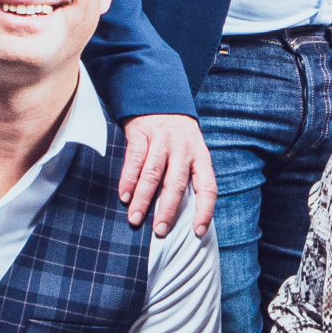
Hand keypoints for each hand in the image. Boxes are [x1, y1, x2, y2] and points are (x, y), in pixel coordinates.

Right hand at [120, 115, 216, 237]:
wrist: (159, 100)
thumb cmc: (177, 138)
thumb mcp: (191, 153)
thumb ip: (188, 179)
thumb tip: (185, 218)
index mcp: (200, 157)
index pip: (208, 187)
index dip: (205, 210)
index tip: (198, 232)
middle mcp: (183, 149)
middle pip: (177, 183)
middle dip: (168, 209)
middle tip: (160, 230)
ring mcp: (162, 140)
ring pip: (153, 174)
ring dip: (143, 198)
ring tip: (134, 218)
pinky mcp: (141, 134)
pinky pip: (134, 160)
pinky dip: (128, 180)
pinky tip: (123, 196)